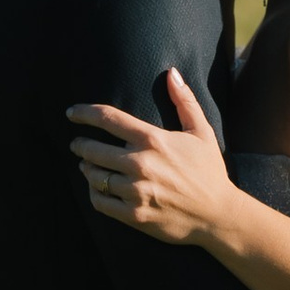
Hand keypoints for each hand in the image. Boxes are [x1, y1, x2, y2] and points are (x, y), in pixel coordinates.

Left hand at [69, 69, 239, 248]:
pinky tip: (96, 188)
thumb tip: (172, 73)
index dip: (84, 113)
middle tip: (77, 143)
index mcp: (153, 140)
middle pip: (92, 149)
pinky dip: (93, 193)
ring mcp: (135, 191)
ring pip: (94, 176)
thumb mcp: (202, 132)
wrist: (218, 216)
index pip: (108, 118)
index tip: (72, 113)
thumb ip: (184, 101)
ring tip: (86, 164)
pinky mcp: (134, 214)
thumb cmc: (209, 171)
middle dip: (80, 144)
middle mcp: (140, 164)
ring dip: (86, 168)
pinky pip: (100, 201)